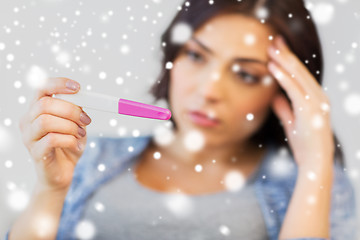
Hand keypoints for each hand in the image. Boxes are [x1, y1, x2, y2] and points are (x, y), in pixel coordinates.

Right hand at [19, 77, 91, 191]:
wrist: (62, 172)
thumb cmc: (68, 145)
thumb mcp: (75, 124)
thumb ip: (76, 110)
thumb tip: (83, 98)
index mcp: (36, 110)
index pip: (41, 88)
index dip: (58, 84)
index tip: (77, 87)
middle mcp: (28, 121)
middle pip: (44, 105)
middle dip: (70, 110)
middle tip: (86, 119)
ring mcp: (29, 137)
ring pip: (46, 121)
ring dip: (70, 126)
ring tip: (80, 134)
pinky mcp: (35, 152)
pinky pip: (52, 140)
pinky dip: (70, 140)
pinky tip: (76, 145)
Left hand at [267, 36, 333, 169]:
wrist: (315, 162)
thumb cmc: (304, 145)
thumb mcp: (291, 123)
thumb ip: (284, 108)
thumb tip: (275, 97)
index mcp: (315, 99)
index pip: (300, 76)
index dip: (288, 62)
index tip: (276, 51)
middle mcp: (318, 97)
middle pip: (300, 71)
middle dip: (286, 55)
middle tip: (274, 41)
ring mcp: (316, 102)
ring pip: (298, 76)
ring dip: (284, 60)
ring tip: (271, 48)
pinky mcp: (310, 109)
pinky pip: (294, 88)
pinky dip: (283, 76)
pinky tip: (272, 66)